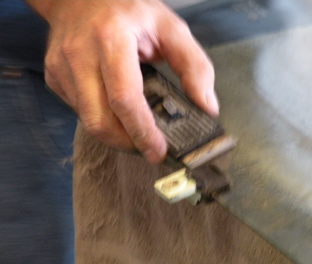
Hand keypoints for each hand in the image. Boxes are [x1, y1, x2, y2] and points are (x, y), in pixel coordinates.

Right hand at [27, 0, 218, 163]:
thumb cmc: (129, 10)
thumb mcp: (170, 28)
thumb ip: (194, 66)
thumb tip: (207, 107)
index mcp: (111, 39)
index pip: (124, 97)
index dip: (142, 131)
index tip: (159, 152)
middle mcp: (80, 55)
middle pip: (99, 120)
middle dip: (127, 143)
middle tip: (149, 149)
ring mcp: (62, 67)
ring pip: (87, 121)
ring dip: (115, 135)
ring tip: (136, 132)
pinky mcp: (54, 77)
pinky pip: (79, 112)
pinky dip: (102, 119)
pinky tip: (115, 111)